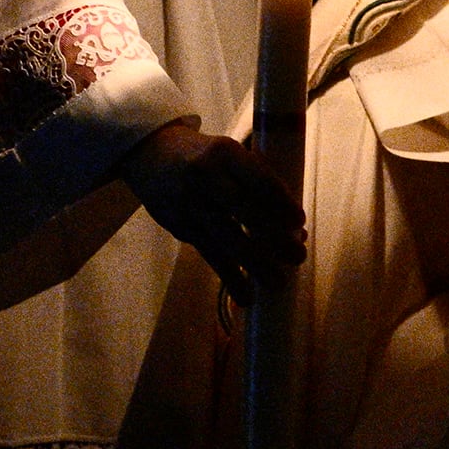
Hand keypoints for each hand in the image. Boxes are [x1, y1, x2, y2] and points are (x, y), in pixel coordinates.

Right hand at [118, 119, 305, 301]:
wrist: (149, 154)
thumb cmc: (206, 156)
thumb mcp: (229, 153)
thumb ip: (257, 182)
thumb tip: (294, 228)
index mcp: (225, 153)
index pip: (258, 179)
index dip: (280, 202)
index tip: (299, 223)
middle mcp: (206, 176)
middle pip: (244, 209)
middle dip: (273, 236)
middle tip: (298, 256)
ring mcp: (190, 203)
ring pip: (226, 237)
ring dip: (254, 263)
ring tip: (278, 282)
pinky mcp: (180, 226)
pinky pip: (209, 254)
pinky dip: (230, 276)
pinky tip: (246, 296)